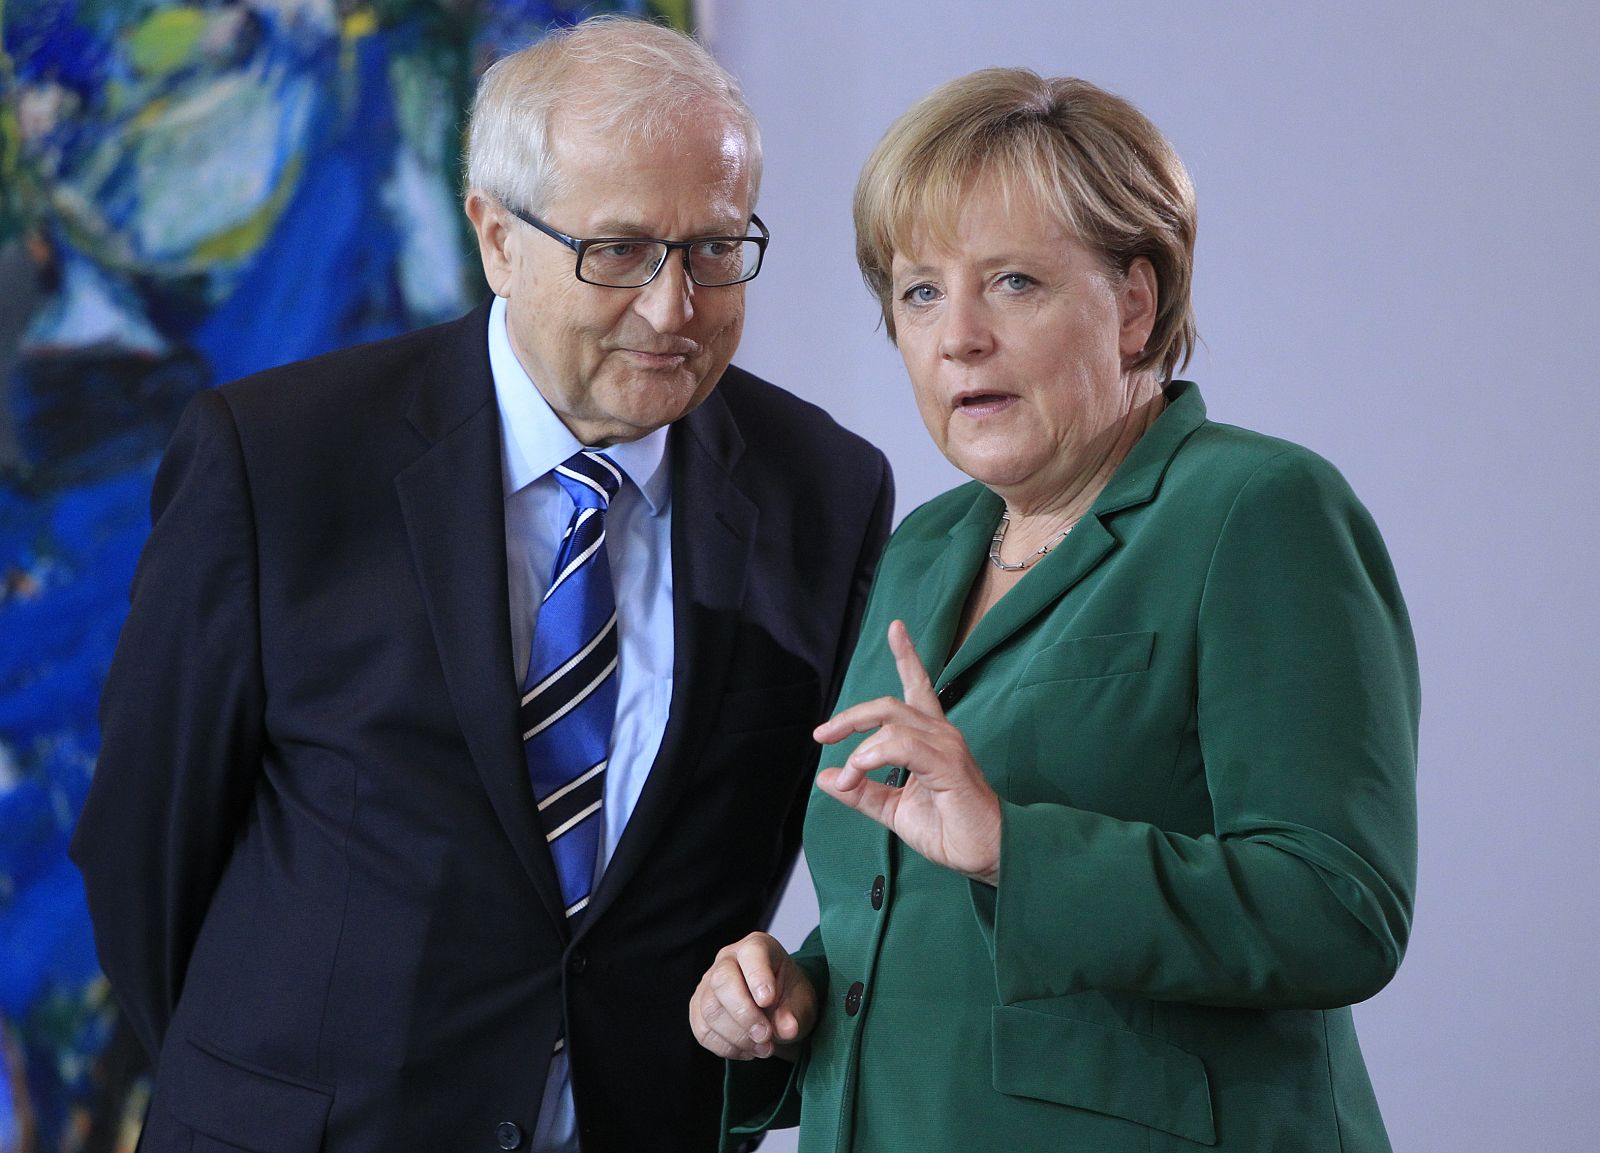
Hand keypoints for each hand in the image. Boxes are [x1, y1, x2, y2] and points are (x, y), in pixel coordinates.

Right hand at [690, 932, 816, 1061]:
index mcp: (757, 946)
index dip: (758, 976)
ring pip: (710, 1010)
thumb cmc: (789, 999)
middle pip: (722, 980)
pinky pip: (703, 1032)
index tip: (768, 1001)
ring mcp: (708, 984)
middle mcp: (727, 959)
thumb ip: (794, 1014)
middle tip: (766, 1036)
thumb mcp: (802, 1004)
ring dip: (738, 1037)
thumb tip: (787, 1029)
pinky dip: (727, 1047)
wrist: (777, 1012)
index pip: (751, 953)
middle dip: (744, 1014)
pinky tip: (747, 1050)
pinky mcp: (698, 1010)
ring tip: (764, 1048)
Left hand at [814, 619, 1001, 884]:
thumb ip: (862, 793)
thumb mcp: (893, 810)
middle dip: (851, 716)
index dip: (908, 656)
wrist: (985, 853)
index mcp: (930, 739)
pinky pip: (904, 746)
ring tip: (848, 775)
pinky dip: (876, 753)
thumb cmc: (948, 829)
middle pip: (889, 705)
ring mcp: (946, 746)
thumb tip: (827, 778)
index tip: (895, 629)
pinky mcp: (948, 765)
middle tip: (824, 734)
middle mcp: (940, 734)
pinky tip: (860, 767)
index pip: (918, 687)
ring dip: (861, 747)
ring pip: (893, 722)